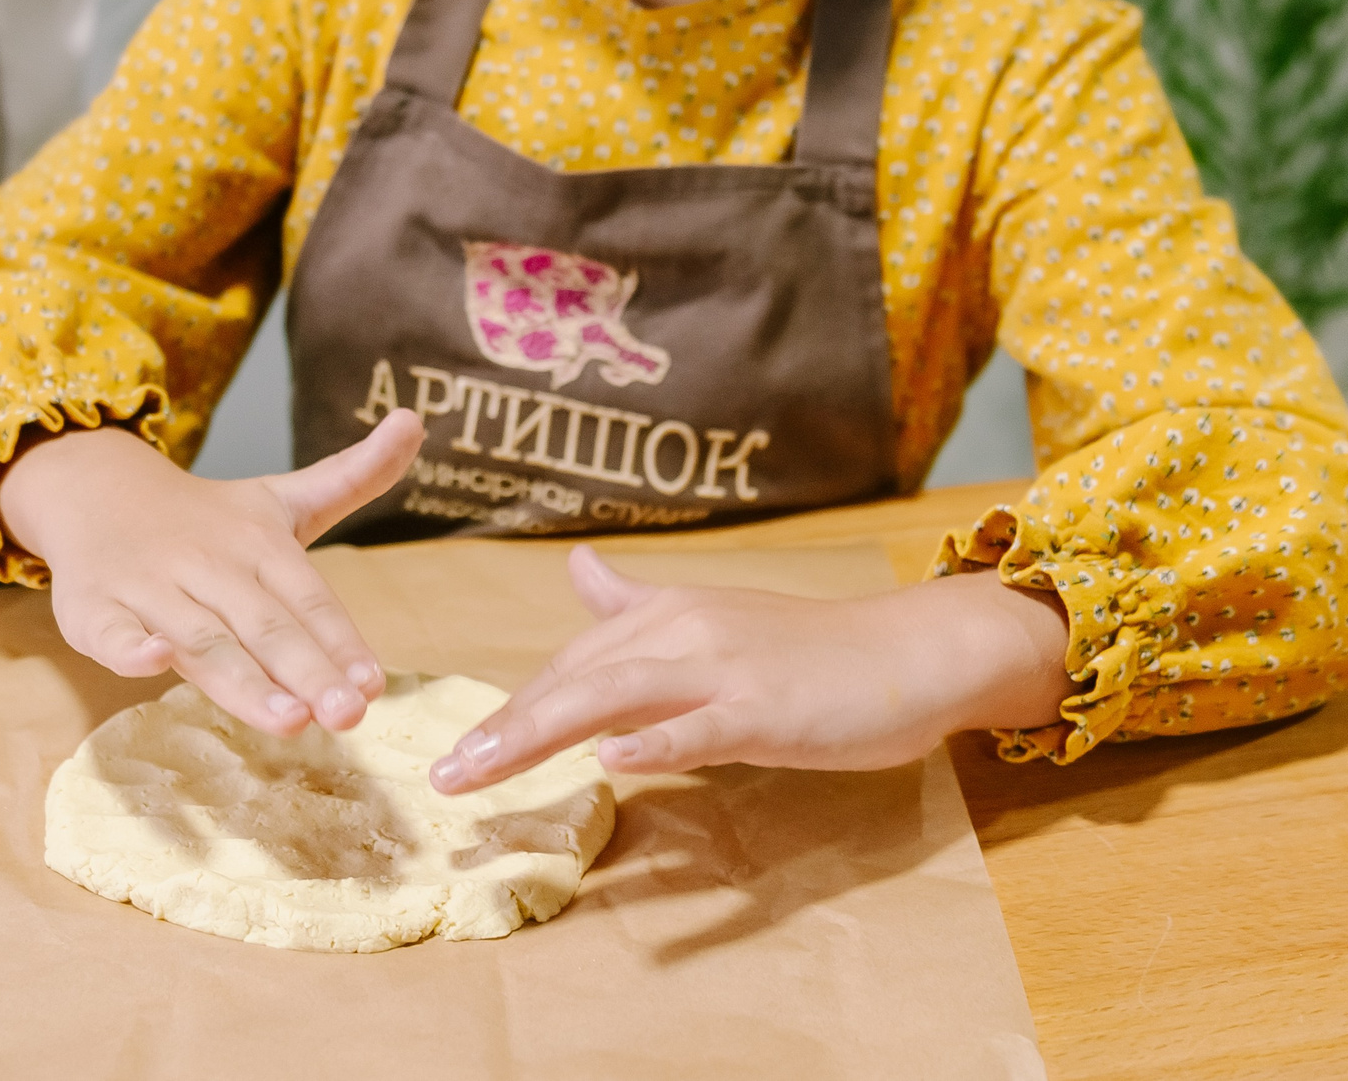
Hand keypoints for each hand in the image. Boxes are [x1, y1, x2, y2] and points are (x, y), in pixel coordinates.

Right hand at [0, 411, 422, 735]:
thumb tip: (415, 421)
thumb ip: (353, 476)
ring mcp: (151, 588)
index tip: (374, 684)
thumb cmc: (206, 519)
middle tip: (346, 715)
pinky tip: (153, 663)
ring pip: (201, 640)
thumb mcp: (282, 498)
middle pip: (265, 626)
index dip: (341, 642)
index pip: (309, 598)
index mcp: (259, 544)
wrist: (96, 492)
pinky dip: (129, 648)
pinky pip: (111, 631)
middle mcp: (210, 566)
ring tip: (290, 721)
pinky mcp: (95, 609)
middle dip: (307, 672)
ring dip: (243, 681)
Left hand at [428, 545, 1073, 793]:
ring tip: (483, 771)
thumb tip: (577, 569)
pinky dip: (655, 742)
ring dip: (540, 733)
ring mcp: (724, 670)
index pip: (568, 668)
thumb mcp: (711, 619)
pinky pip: (701, 726)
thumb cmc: (808, 651)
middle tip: (443, 777)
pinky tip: (612, 761)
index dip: (509, 712)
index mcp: (664, 616)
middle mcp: (682, 632)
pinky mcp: (766, 709)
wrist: (905, 652)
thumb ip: (637, 605)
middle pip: (573, 681)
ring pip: (614, 696)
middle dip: (502, 729)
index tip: (454, 754)